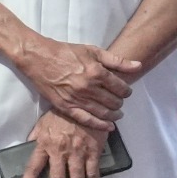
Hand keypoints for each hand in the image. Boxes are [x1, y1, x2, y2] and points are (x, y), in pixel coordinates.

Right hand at [12, 35, 137, 129]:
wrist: (37, 58)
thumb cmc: (65, 52)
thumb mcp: (92, 51)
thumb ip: (117, 60)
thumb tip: (138, 66)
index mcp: (96, 72)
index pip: (121, 88)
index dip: (126, 91)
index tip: (124, 91)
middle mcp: (88, 87)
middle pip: (114, 102)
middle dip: (120, 102)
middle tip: (118, 100)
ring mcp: (76, 99)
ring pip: (104, 113)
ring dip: (114, 115)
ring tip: (116, 113)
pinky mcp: (65, 106)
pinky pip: (87, 120)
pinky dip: (100, 125)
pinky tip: (109, 126)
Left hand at [16, 108, 106, 177]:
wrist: (84, 104)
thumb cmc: (61, 115)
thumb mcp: (43, 123)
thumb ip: (35, 137)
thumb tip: (26, 147)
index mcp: (44, 144)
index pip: (33, 167)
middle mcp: (59, 151)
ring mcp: (77, 152)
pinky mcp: (93, 150)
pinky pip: (93, 171)